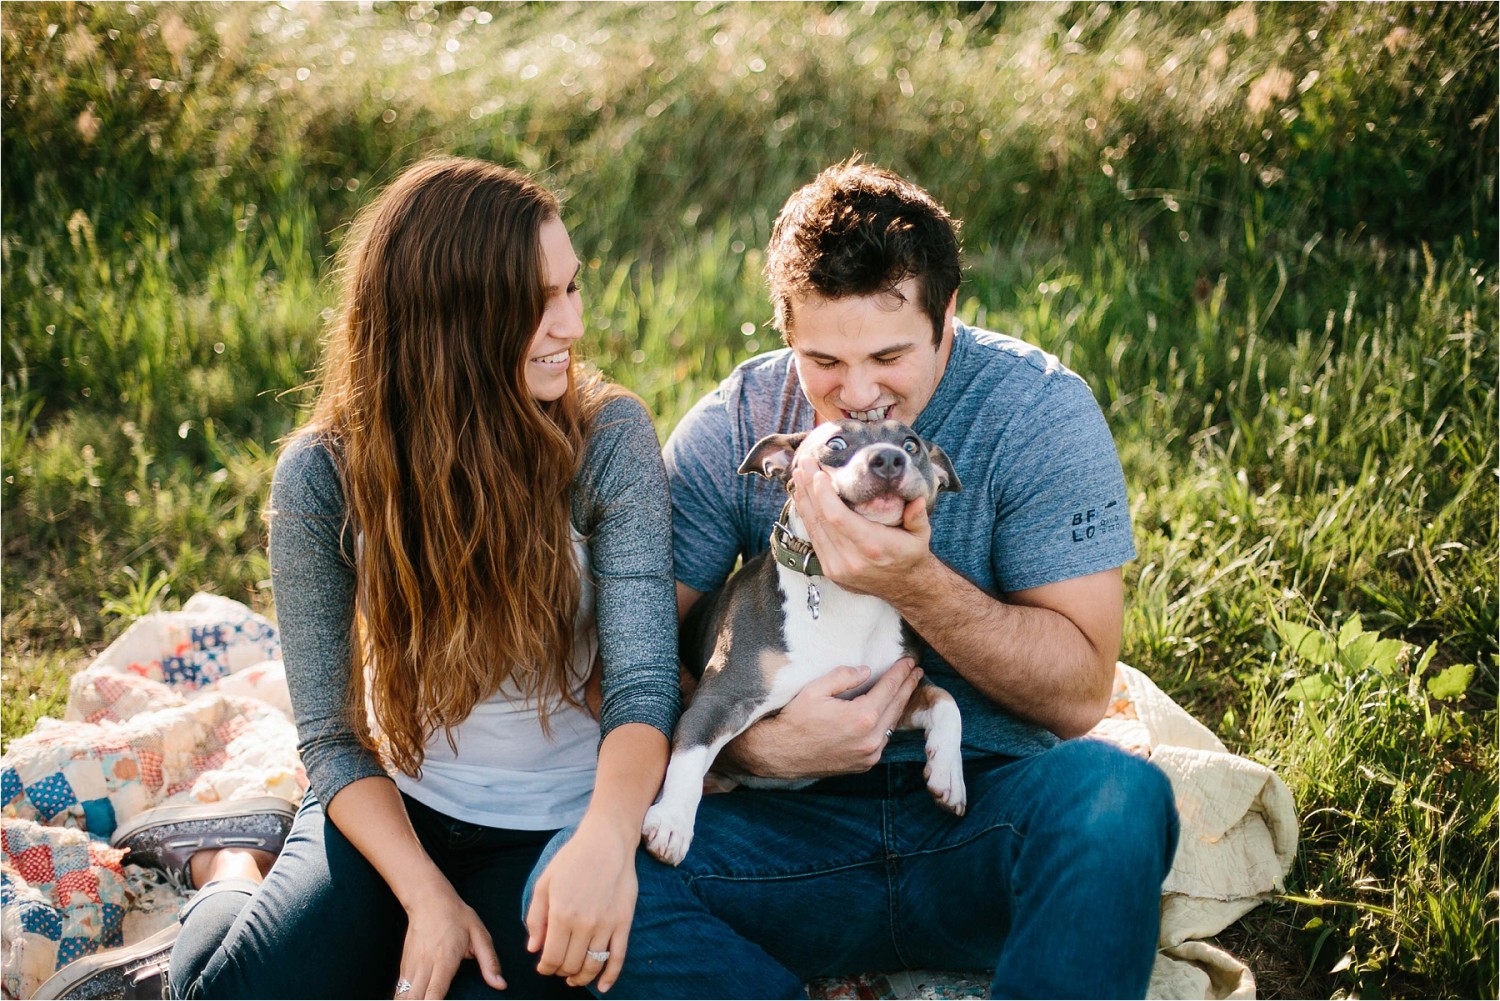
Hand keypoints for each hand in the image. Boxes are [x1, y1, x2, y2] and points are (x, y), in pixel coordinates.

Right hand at [395, 884, 504, 998]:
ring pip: (403, 996)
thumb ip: (489, 962)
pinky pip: (400, 990)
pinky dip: (404, 998)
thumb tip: (500, 984)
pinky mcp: (404, 966)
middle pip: (415, 999)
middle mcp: (424, 966)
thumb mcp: (479, 934)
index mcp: (444, 960)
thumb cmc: (457, 916)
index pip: (434, 993)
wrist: (428, 899)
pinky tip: (410, 1000)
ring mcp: (411, 966)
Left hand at [525, 819, 637, 992]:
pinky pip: (618, 957)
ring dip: (581, 977)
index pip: (552, 957)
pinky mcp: (624, 922)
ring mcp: (607, 924)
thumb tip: (533, 949)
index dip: (545, 968)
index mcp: (561, 914)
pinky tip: (603, 988)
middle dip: (561, 971)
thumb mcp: (544, 883)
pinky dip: (610, 977)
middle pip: (571, 964)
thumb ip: (536, 918)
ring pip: (592, 965)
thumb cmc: (572, 859)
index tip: (544, 966)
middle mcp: (584, 924)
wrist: (607, 841)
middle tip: (558, 967)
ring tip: (574, 977)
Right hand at [724, 658, 921, 778]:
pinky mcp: (864, 764)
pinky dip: (887, 724)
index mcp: (861, 717)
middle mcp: (870, 738)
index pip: (889, 689)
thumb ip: (844, 677)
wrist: (780, 754)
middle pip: (896, 706)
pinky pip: (882, 740)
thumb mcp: (815, 689)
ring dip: (900, 705)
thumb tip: (867, 671)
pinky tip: (888, 713)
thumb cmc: (795, 720)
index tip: (909, 661)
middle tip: (917, 671)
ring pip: (891, 725)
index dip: (900, 673)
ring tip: (906, 689)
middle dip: (907, 687)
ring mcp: (869, 755)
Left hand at [791, 458, 934, 598]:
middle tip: (804, 463)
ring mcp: (837, 567)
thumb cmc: (909, 554)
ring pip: (813, 528)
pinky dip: (806, 516)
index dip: (823, 495)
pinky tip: (802, 498)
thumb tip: (916, 498)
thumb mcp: (920, 535)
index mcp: (871, 546)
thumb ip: (917, 516)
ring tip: (798, 476)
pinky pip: (813, 538)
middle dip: (809, 489)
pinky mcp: (830, 570)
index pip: (838, 517)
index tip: (818, 474)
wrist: (903, 587)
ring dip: (803, 500)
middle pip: (820, 519)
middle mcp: (850, 559)